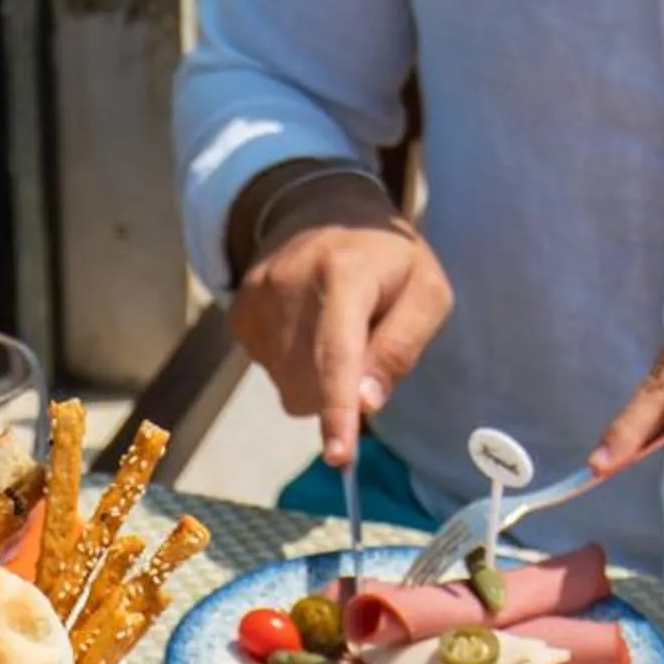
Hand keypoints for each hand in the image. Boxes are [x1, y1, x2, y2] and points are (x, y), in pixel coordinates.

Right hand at [227, 169, 452, 468]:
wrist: (321, 207)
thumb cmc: (387, 257)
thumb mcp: (425, 291)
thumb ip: (402, 347)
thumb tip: (368, 404)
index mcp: (345, 273)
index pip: (338, 353)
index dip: (338, 409)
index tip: (339, 456)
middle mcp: (290, 284)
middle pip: (311, 384)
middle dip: (340, 391)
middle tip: (363, 343)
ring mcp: (256, 298)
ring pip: (289, 387)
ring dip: (317, 377)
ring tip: (332, 325)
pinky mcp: (238, 313)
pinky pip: (270, 372)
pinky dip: (293, 363)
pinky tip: (305, 325)